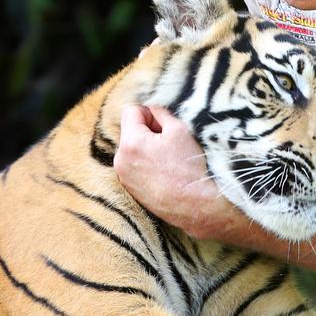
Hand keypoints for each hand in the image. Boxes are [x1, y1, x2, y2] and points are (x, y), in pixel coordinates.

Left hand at [113, 105, 241, 238]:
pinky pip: (134, 165)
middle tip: (170, 143)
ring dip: (147, 147)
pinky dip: (146, 163)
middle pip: (130, 130)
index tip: (164, 125)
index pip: (131, 111)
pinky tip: (164, 172)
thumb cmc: (189, 167)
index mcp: (130, 142)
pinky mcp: (130, 188)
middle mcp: (120, 160)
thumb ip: (161, 113)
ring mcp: (124, 176)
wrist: (195, 205)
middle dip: (148, 131)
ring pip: (132, 148)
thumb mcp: (179, 130)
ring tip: (168, 159)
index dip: (150, 113)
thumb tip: (152, 110)